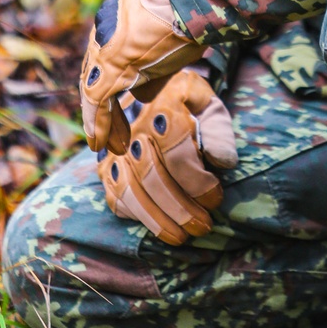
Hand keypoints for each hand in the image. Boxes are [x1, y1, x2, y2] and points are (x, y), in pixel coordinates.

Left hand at [80, 0, 200, 153]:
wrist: (191, 0)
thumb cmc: (189, 15)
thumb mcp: (166, 38)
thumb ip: (152, 65)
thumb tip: (142, 94)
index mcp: (114, 23)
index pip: (104, 63)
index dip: (109, 90)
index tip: (114, 111)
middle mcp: (103, 34)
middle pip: (96, 79)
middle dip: (104, 110)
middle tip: (111, 136)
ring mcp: (104, 48)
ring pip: (94, 92)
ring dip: (103, 122)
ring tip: (109, 146)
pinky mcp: (110, 66)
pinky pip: (97, 100)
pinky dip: (99, 124)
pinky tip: (101, 142)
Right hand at [97, 67, 238, 242]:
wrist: (147, 90)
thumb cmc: (185, 102)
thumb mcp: (207, 104)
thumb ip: (217, 130)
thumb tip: (222, 162)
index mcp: (162, 108)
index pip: (177, 154)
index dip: (198, 183)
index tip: (215, 199)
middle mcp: (133, 129)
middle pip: (153, 177)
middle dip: (180, 209)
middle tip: (203, 226)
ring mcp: (114, 149)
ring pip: (131, 191)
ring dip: (158, 220)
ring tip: (181, 236)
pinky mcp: (104, 166)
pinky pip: (116, 197)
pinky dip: (137, 216)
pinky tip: (160, 225)